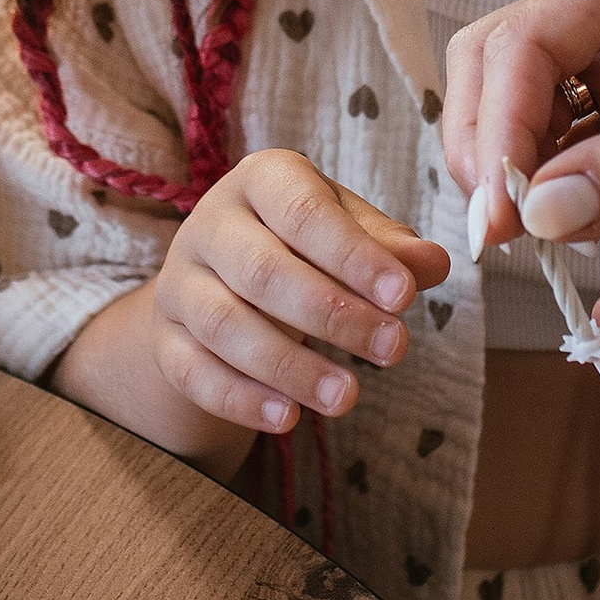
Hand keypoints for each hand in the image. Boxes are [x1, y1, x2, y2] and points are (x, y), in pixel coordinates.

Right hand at [146, 152, 449, 438]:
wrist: (221, 280)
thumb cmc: (303, 246)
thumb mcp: (350, 233)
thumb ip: (391, 249)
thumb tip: (433, 264)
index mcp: (261, 181)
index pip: (303, 213)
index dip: (354, 256)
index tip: (405, 297)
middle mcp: (210, 225)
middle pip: (262, 271)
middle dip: (332, 315)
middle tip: (395, 349)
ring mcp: (179, 283)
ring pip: (224, 325)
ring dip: (289, 366)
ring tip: (347, 397)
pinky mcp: (165, 339)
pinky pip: (193, 372)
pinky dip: (240, 398)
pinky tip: (288, 418)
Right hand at [442, 0, 599, 246]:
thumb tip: (537, 214)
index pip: (526, 40)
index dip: (499, 131)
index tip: (502, 221)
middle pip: (505, 65)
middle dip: (492, 147)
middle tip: (503, 239)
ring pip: (537, 113)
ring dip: (525, 175)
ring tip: (537, 250)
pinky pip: (588, 150)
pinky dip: (573, 193)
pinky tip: (586, 235)